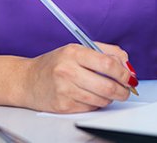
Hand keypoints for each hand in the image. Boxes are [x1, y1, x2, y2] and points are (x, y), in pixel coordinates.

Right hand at [20, 42, 136, 112]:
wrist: (27, 80)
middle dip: (122, 90)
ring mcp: (65, 89)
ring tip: (107, 92)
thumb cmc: (54, 64)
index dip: (123, 73)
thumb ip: (105, 52)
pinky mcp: (63, 105)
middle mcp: (68, 70)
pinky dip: (96, 104)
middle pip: (107, 85)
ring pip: (101, 99)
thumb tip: (127, 65)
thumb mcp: (77, 49)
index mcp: (73, 52)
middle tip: (126, 90)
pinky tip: (90, 96)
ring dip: (110, 98)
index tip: (129, 77)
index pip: (107, 64)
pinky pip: (90, 107)